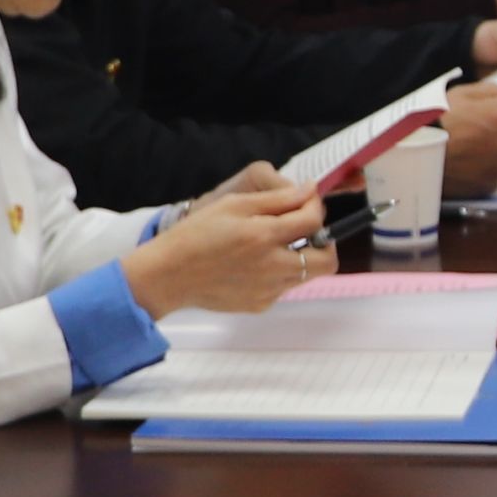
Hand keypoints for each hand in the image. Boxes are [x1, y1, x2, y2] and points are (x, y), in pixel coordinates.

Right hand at [126, 169, 333, 320]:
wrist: (169, 275)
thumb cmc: (197, 234)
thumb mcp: (234, 205)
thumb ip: (277, 199)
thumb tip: (310, 191)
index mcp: (265, 236)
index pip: (314, 221)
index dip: (316, 207)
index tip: (307, 202)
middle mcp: (273, 267)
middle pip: (327, 260)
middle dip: (324, 242)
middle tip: (304, 231)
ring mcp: (269, 290)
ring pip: (307, 274)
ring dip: (302, 258)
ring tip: (273, 246)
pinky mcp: (260, 305)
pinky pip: (284, 287)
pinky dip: (279, 274)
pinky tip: (254, 265)